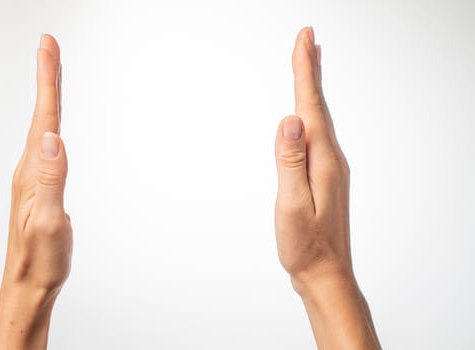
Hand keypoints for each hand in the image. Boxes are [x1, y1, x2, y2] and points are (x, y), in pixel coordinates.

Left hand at [0, 34, 71, 349]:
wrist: (28, 284)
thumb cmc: (39, 259)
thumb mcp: (48, 221)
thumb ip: (50, 179)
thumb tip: (53, 137)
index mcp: (33, 172)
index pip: (44, 119)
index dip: (47, 81)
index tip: (47, 48)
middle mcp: (30, 168)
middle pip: (41, 114)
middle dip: (47, 77)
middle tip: (48, 46)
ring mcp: (34, 177)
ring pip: (43, 126)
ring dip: (47, 96)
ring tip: (51, 73)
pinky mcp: (41, 185)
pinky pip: (47, 144)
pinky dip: (50, 122)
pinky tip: (52, 123)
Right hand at [274, 27, 380, 348]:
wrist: (325, 274)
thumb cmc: (306, 245)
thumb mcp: (293, 205)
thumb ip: (291, 162)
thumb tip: (290, 120)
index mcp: (323, 161)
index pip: (311, 107)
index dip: (306, 70)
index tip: (305, 39)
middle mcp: (331, 159)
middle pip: (318, 106)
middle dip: (311, 70)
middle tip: (308, 40)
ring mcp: (330, 167)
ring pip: (319, 118)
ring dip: (312, 89)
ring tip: (310, 65)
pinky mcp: (324, 176)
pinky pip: (317, 134)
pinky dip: (312, 113)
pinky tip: (309, 115)